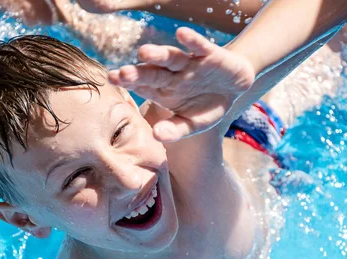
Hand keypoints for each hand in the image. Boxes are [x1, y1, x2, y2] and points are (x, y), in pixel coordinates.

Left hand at [108, 27, 255, 141]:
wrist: (235, 87)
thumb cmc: (207, 107)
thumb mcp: (192, 124)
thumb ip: (174, 130)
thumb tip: (156, 135)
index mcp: (163, 91)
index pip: (143, 87)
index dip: (128, 83)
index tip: (112, 80)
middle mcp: (172, 75)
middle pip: (153, 73)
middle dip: (138, 73)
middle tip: (122, 73)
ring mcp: (190, 63)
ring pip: (172, 58)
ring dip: (159, 54)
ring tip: (144, 53)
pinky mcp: (209, 54)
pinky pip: (199, 46)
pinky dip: (192, 41)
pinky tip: (182, 35)